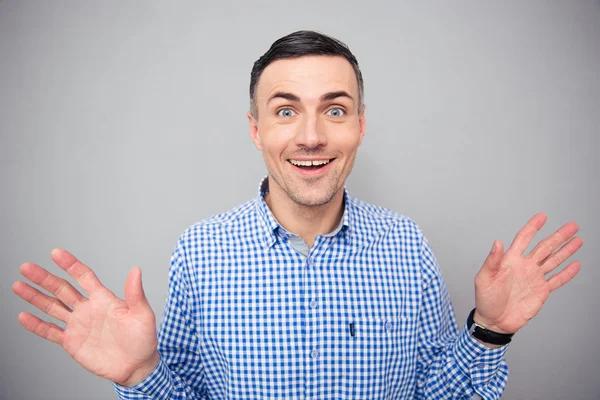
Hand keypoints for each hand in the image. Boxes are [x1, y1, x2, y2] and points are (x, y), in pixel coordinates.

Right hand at [12, 249, 159, 385]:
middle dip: (44, 278)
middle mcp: (88, 309)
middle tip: (27, 267)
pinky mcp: (72, 342)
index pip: (83, 277)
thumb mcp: (142, 315)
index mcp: (104, 299)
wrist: (136, 366)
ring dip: (35, 297)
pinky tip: (24, 316)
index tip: (56, 253)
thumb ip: (135, 294)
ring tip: (19, 285)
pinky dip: (36, 325)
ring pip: (52, 307)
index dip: (70, 264)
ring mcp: (78, 325)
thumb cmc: (143, 339)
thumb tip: (136, 270)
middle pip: (62, 289)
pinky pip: (50, 332)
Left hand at [473, 213, 582, 334]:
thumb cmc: (485, 299)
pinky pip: (557, 280)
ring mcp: (534, 278)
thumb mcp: (484, 278)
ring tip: (577, 240)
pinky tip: (576, 264)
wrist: (494, 321)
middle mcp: (525, 266)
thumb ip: (492, 260)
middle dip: (558, 236)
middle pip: (545, 247)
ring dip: (566, 250)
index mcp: (510, 260)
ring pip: (554, 260)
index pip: (524, 239)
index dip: (533, 227)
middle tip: (572, 226)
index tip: (542, 216)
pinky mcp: (542, 291)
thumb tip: (497, 242)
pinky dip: (567, 273)